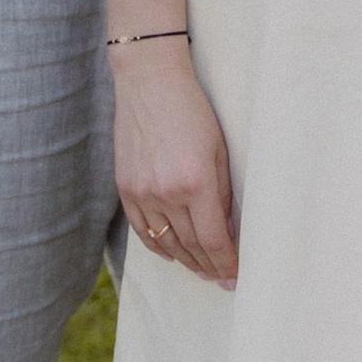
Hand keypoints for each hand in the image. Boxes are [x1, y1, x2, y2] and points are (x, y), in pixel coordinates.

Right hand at [114, 45, 238, 287]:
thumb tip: (228, 232)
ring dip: (187, 261)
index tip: (236, 277)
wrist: (149, 83)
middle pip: (191, 246)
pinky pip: (142, 230)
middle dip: (210, 267)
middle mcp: (166, 193)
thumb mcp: (219, 150)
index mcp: (196, 183)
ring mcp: (142, 193)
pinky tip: (172, 254)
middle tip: (223, 279)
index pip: (214, 240)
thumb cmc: (192, 111)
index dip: (226, 263)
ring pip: (167, 243)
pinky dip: (158, 247)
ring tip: (202, 271)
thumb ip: (224, 195)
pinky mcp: (125, 188)